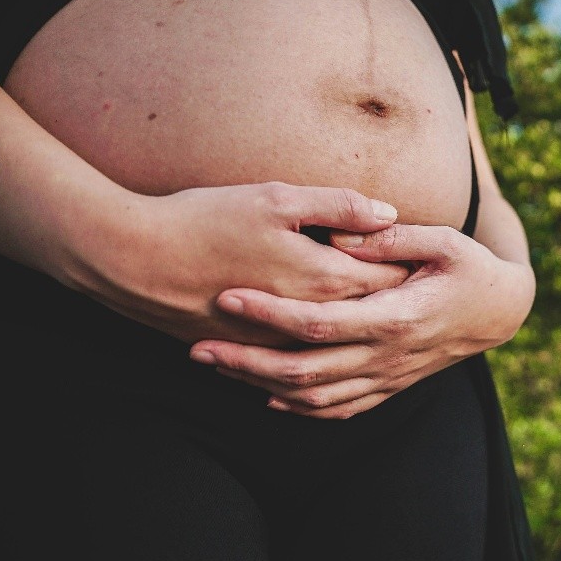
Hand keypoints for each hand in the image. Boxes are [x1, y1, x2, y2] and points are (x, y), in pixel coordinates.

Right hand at [78, 181, 409, 345]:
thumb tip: (388, 213)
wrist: (131, 260)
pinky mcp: (247, 351)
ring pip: (336, 345)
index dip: (411, 266)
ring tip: (387, 318)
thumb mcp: (275, 197)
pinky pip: (298, 363)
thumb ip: (337, 206)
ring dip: (361, 333)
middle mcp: (306, 319)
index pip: (387, 278)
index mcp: (321, 278)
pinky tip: (333, 346)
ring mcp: (276, 342)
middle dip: (395, 300)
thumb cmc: (204, 219)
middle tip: (422, 287)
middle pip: (369, 314)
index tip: (430, 258)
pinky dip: (322, 355)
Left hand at [187, 224, 536, 418]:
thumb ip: (390, 239)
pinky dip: (299, 408)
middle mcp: (385, 357)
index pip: (318, 322)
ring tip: (217, 368)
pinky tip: (266, 396)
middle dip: (246, 362)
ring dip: (260, 386)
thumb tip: (339, 237)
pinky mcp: (389, 387)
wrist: (500, 312)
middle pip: (303, 371)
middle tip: (198, 349)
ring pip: (314, 399)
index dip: (270, 314)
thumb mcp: (442, 241)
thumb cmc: (470, 268)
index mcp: (394, 318)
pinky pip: (338, 410)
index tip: (228, 297)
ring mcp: (386, 378)